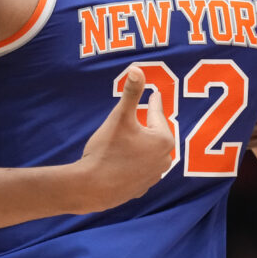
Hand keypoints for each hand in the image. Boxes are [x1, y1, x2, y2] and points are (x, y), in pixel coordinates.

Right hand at [77, 64, 175, 211]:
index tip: (155, 95)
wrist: (92, 187)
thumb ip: (131, 93)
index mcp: (163, 140)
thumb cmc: (107, 150)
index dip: (153, 102)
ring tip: (136, 138)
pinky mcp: (142, 189)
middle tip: (146, 115)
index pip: (157, 114)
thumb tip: (137, 68)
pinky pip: (142, 169)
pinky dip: (137, 162)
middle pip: (156, 135)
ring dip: (144, 145)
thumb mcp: (120, 116)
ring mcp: (154, 176)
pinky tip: (128, 161)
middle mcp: (164, 159)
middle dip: (150, 125)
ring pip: (150, 153)